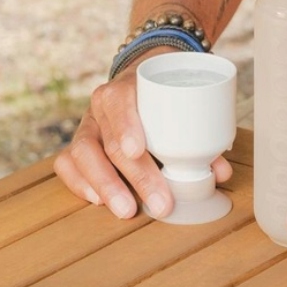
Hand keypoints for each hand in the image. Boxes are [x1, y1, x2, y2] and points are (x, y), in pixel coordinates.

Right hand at [53, 57, 232, 219]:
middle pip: (110, 141)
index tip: (137, 151)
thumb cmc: (166, 97)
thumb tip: (220, 174)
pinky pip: (67, 164)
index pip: (119, 101)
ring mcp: (87, 126)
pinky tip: (98, 201)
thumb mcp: (182, 105)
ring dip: (106, 185)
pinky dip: (80, 183)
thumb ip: (201, 138)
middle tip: (159, 202)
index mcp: (126, 87)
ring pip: (82, 155)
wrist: (143, 77)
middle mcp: (101, 107)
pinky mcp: (79, 144)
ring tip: (127, 209)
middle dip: (136, 175)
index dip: (126, 127)